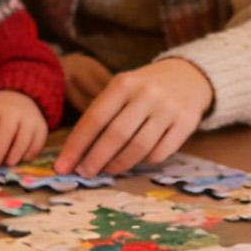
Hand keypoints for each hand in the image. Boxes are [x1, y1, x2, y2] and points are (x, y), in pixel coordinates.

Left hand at [0, 90, 48, 170]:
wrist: (16, 100)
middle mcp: (12, 111)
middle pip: (4, 134)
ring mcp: (29, 118)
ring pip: (22, 140)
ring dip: (13, 156)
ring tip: (5, 164)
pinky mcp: (41, 127)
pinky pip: (35, 145)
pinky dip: (27, 156)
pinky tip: (19, 160)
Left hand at [54, 57, 214, 176]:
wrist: (188, 77)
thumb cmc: (142, 90)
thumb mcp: (120, 91)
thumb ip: (100, 116)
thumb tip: (75, 155)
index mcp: (123, 84)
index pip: (94, 119)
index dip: (76, 146)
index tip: (62, 166)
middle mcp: (147, 94)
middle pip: (116, 135)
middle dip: (95, 159)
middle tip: (84, 173)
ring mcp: (168, 109)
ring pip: (139, 147)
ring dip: (118, 164)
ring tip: (107, 170)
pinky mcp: (186, 123)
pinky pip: (160, 152)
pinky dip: (144, 161)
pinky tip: (135, 161)